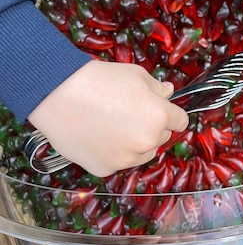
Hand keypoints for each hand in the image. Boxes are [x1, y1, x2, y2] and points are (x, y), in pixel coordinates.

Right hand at [28, 60, 188, 176]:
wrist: (60, 95)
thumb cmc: (100, 80)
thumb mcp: (136, 74)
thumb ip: (157, 87)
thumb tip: (168, 92)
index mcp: (159, 116)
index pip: (181, 121)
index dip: (172, 114)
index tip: (163, 110)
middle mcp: (147, 142)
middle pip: (161, 137)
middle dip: (152, 127)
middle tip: (130, 113)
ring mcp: (126, 159)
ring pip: (142, 153)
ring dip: (136, 143)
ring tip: (113, 125)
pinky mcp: (105, 169)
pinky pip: (118, 161)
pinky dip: (113, 152)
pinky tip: (98, 135)